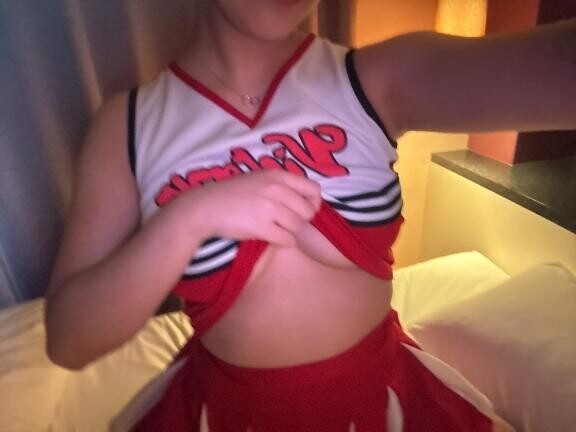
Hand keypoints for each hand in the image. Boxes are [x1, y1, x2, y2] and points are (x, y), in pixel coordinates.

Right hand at [184, 170, 321, 246]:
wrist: (206, 207)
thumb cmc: (233, 195)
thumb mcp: (259, 179)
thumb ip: (281, 185)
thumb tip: (307, 200)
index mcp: (277, 175)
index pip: (313, 189)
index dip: (313, 203)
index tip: (304, 210)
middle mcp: (276, 189)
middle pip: (308, 212)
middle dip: (300, 220)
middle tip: (286, 222)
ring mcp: (268, 208)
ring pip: (298, 227)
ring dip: (290, 231)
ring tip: (276, 229)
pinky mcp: (261, 227)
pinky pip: (287, 240)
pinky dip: (283, 242)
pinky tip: (272, 237)